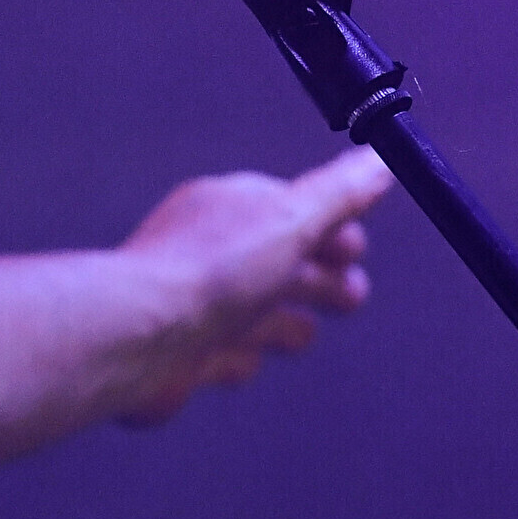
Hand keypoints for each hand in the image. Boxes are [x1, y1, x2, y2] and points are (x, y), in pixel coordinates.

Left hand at [111, 146, 393, 425]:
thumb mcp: (290, 221)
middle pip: (279, 264)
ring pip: (253, 312)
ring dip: (282, 321)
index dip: (329, 229)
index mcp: (230, 207)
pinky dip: (240, 356)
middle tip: (351, 297)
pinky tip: (243, 358)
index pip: (290, 210)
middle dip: (320, 279)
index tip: (357, 249)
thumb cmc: (211, 271)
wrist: (138, 336)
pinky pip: (225, 354)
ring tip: (302, 333)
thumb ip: (337, 195)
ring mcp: (197, 305)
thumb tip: (378, 160)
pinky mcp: (186, 354)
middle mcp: (211, 251)